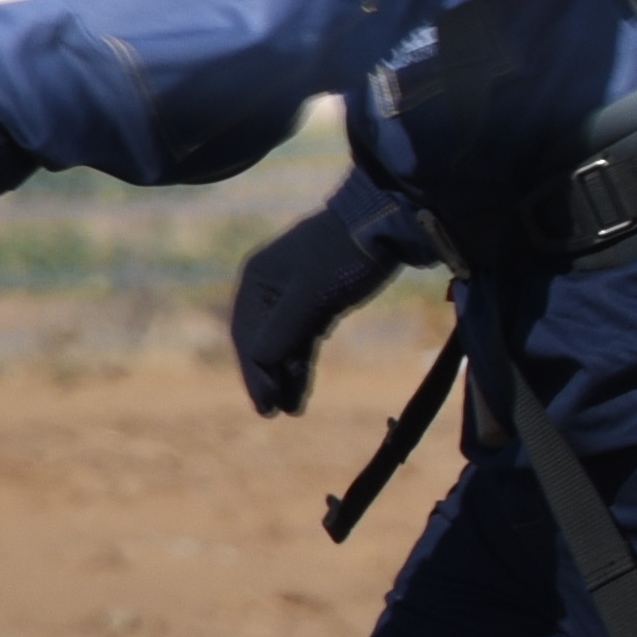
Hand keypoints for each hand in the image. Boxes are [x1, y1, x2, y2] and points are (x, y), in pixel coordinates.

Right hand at [230, 203, 405, 415]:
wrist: (388, 224)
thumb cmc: (346, 255)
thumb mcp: (312, 294)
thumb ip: (283, 329)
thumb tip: (258, 362)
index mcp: (257, 282)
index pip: (248, 338)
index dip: (255, 374)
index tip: (266, 406)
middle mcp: (269, 288)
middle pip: (262, 342)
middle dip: (268, 378)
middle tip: (275, 412)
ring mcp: (295, 294)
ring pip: (284, 342)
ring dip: (286, 374)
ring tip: (293, 408)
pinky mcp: (321, 298)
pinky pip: (304, 336)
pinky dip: (302, 360)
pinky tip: (302, 385)